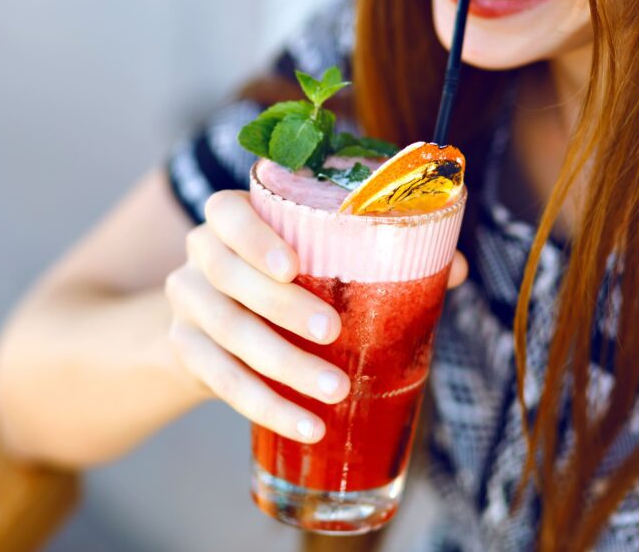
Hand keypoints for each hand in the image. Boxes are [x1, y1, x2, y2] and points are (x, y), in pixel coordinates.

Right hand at [165, 190, 466, 443]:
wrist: (214, 324)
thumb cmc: (285, 282)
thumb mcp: (316, 260)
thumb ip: (379, 256)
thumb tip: (453, 267)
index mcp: (231, 219)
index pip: (228, 213)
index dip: (255, 238)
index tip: (293, 266)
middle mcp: (200, 255)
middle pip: (228, 274)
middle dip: (282, 306)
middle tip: (333, 332)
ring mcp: (188, 304)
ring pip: (227, 332)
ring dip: (282, 365)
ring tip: (334, 390)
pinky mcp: (185, 351)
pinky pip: (222, 381)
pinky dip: (266, 405)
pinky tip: (306, 425)